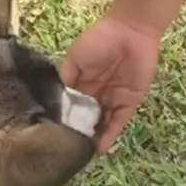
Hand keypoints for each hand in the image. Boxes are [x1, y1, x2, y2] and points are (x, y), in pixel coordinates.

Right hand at [60, 14, 160, 152]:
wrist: (131, 31)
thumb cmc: (99, 40)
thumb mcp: (75, 59)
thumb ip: (66, 80)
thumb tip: (55, 102)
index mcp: (81, 83)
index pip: (72, 107)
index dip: (65, 120)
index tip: (54, 137)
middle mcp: (96, 94)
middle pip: (86, 118)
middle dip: (79, 133)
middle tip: (68, 151)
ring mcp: (113, 99)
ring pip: (102, 123)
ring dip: (94, 138)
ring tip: (83, 154)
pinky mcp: (130, 102)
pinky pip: (119, 121)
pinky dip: (111, 134)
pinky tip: (100, 147)